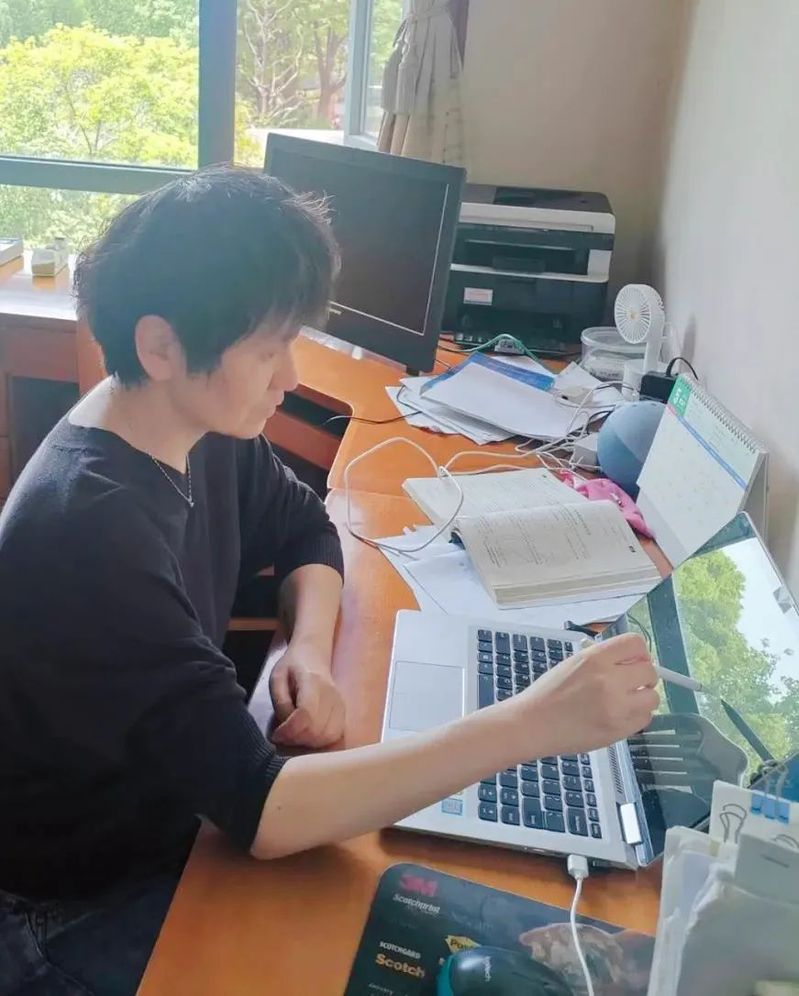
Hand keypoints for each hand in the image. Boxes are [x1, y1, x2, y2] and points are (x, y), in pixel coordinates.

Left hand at [268, 644, 344, 748]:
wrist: (313, 655)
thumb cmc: (292, 666)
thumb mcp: (277, 678)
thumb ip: (281, 702)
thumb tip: (286, 727)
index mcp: (312, 681)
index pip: (306, 714)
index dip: (290, 730)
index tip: (276, 734)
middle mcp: (331, 694)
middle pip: (318, 730)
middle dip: (297, 739)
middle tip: (284, 735)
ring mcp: (340, 704)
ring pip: (329, 737)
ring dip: (309, 743)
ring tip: (295, 735)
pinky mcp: (344, 712)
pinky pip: (336, 736)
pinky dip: (321, 743)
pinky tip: (308, 736)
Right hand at [508, 634, 658, 757]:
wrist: (532, 724)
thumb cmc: (548, 693)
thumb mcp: (573, 663)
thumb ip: (604, 659)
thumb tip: (633, 660)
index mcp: (595, 658)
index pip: (636, 644)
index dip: (639, 653)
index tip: (634, 662)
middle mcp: (608, 680)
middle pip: (650, 671)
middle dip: (643, 677)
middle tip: (631, 684)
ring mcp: (616, 707)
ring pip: (653, 698)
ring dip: (643, 699)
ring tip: (625, 702)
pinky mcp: (618, 730)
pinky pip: (644, 719)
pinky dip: (636, 717)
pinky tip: (619, 716)